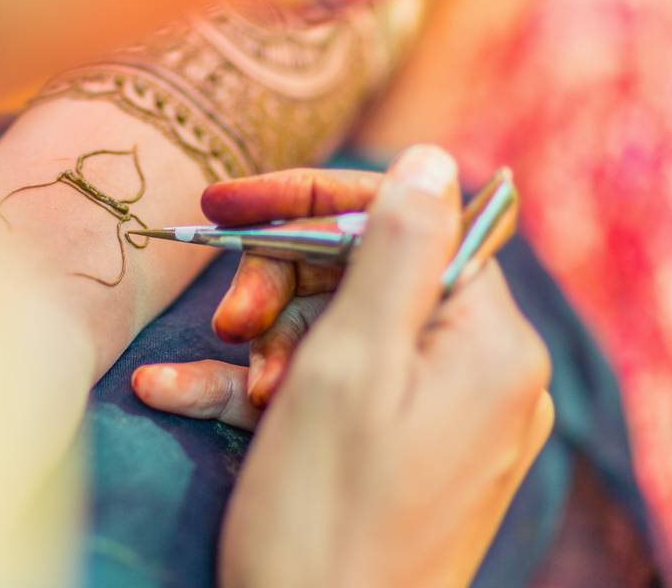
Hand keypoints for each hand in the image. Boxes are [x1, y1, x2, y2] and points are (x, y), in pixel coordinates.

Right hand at [137, 147, 553, 583]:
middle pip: (369, 281)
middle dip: (283, 290)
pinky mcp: (403, 453)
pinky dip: (263, 390)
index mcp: (490, 343)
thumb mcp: (353, 363)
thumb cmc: (326, 513)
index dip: (314, 208)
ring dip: (266, 348)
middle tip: (227, 320)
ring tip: (220, 385)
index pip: (408, 225)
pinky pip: (336, 392)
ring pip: (341, 336)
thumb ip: (399, 249)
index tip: (227, 203)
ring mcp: (443, 418)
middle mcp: (480, 376)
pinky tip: (182, 393)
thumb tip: (432, 159)